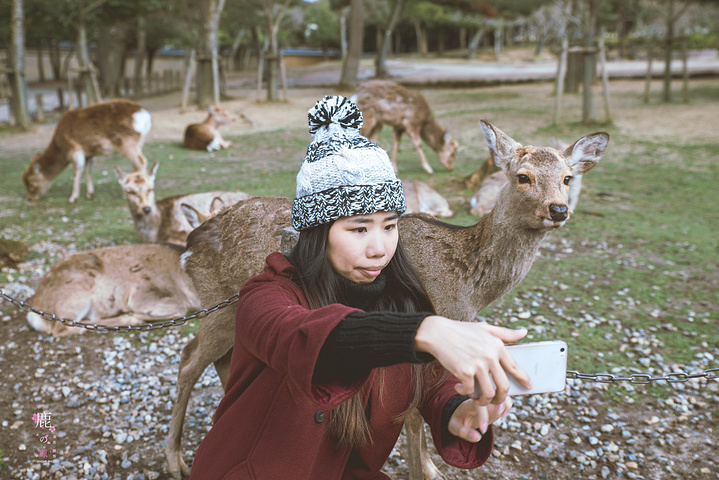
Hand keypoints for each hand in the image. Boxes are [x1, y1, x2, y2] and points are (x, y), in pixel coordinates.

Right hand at [415, 317, 531, 404]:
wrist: (436, 332)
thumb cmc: (460, 330)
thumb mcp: (484, 328)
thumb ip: (505, 333)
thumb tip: (524, 332)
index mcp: (497, 345)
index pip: (514, 366)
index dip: (523, 378)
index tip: (529, 386)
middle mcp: (490, 356)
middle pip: (504, 386)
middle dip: (501, 398)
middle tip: (496, 401)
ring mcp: (478, 365)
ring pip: (488, 393)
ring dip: (484, 400)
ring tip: (477, 398)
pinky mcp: (464, 372)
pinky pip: (470, 391)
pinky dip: (465, 393)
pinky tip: (459, 388)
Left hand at [448, 396, 512, 442]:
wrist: (460, 413)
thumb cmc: (457, 421)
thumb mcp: (455, 428)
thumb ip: (464, 433)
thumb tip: (478, 437)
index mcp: (467, 404)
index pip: (477, 406)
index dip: (482, 417)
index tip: (483, 430)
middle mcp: (478, 399)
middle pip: (490, 395)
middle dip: (498, 403)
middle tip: (500, 415)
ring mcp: (487, 399)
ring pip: (498, 393)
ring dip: (504, 402)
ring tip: (502, 414)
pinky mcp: (494, 402)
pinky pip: (503, 397)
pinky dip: (507, 403)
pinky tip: (503, 414)